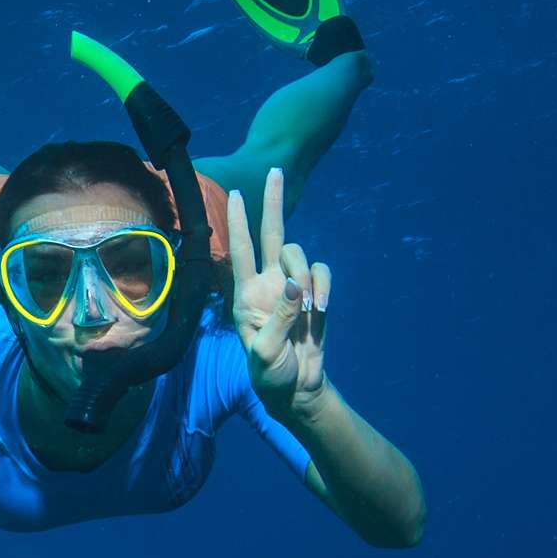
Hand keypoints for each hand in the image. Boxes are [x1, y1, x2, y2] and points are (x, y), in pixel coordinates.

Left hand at [227, 167, 331, 415]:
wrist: (296, 386)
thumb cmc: (270, 373)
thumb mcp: (266, 352)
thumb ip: (278, 317)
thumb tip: (293, 284)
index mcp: (244, 295)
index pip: (239, 251)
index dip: (236, 222)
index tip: (233, 194)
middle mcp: (266, 283)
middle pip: (271, 234)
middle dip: (272, 203)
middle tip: (275, 170)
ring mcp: (291, 286)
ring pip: (299, 255)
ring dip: (305, 278)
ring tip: (307, 311)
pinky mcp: (313, 292)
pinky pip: (321, 272)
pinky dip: (323, 286)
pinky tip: (320, 310)